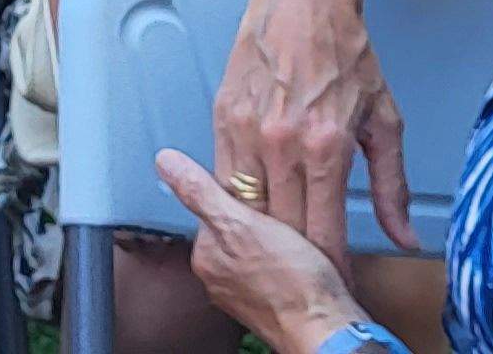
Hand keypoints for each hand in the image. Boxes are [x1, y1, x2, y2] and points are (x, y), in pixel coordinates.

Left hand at [154, 149, 373, 352]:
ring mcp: (242, 293)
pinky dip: (284, 259)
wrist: (327, 330)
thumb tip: (165, 162)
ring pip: (253, 247)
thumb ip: (202, 193)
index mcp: (205, 257)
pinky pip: (271, 268)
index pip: (211, 206)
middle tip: (285, 215)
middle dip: (256, 216)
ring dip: (272, 237)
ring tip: (296, 238)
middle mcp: (217, 278)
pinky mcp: (268, 303)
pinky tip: (300, 258)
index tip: (263, 191)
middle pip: (232, 227)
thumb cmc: (293, 283)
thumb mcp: (243, 225)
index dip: (240, 192)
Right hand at [213, 0, 413, 272]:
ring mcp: (246, 131)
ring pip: (245, 209)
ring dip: (263, 233)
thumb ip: (390, 186)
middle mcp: (281, 143)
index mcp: (325, 146)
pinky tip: (252, 210)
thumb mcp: (384, 121)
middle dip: (297, 259)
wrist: (303, 0)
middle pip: (282, 229)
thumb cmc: (346, 54)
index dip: (330, 266)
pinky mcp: (222, 118)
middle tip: (309, 275)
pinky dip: (237, 200)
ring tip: (278, 251)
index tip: (336, 282)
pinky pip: (223, 178)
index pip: (322, 231)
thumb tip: (402, 236)